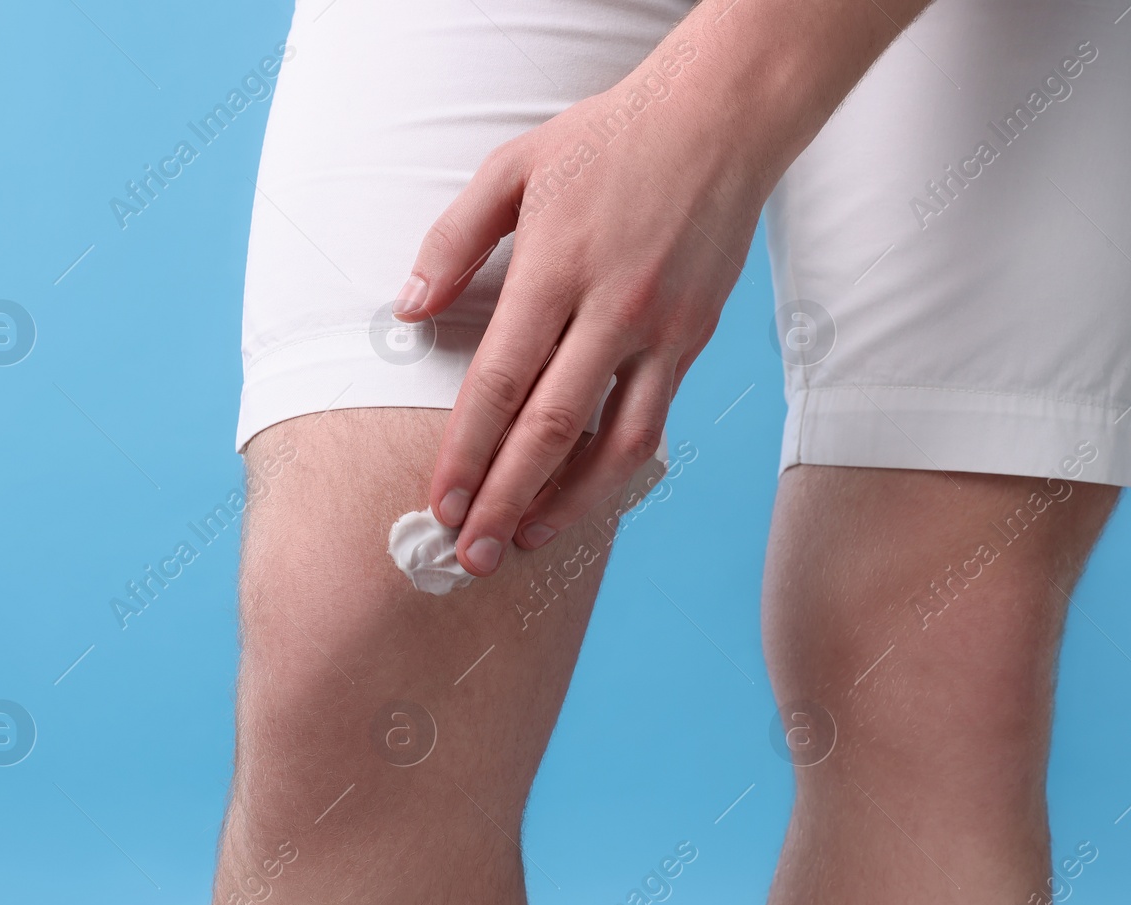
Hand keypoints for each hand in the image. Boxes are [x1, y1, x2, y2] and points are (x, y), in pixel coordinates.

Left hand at [392, 49, 768, 576]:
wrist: (720, 121)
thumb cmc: (608, 139)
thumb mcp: (512, 166)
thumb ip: (453, 240)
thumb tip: (409, 310)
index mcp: (556, 268)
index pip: (500, 384)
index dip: (466, 453)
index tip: (438, 503)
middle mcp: (612, 310)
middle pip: (551, 432)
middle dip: (504, 502)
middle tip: (470, 557)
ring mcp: (661, 332)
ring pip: (616, 448)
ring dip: (568, 507)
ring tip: (526, 542)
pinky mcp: (693, 342)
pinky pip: (652, 424)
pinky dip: (614, 470)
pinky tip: (581, 494)